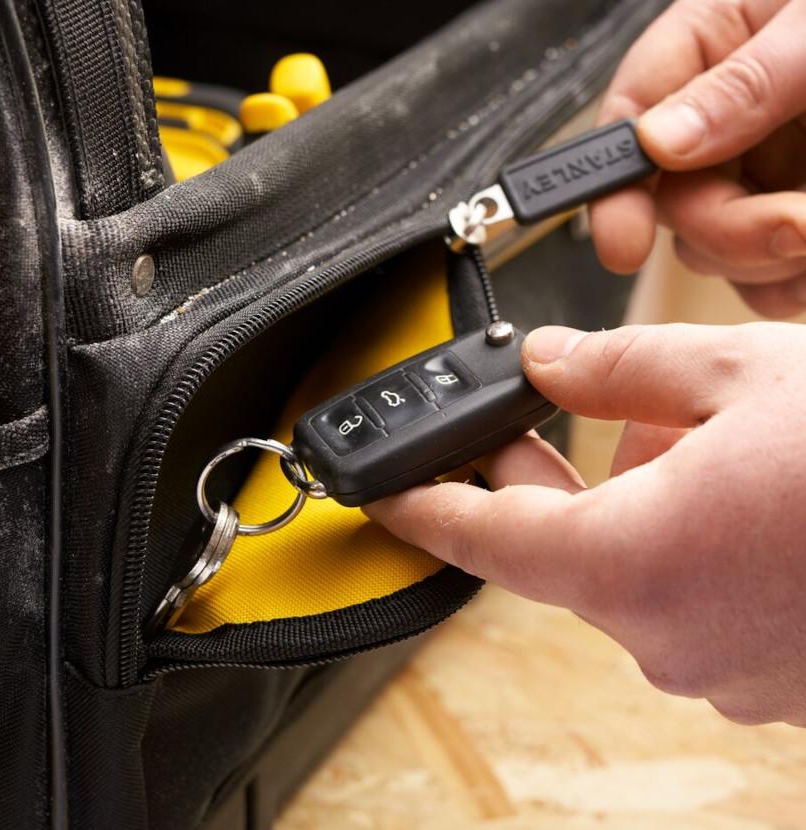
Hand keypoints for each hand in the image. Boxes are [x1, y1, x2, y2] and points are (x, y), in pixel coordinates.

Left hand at [365, 323, 805, 725]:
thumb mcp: (741, 375)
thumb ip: (622, 367)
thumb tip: (554, 363)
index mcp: (633, 566)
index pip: (482, 538)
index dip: (422, 509)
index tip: (383, 499)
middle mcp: (669, 641)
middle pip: (560, 550)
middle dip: (548, 481)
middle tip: (537, 422)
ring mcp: (725, 675)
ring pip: (634, 575)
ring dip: (633, 507)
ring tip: (687, 439)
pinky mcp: (772, 685)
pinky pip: (691, 607)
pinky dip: (688, 551)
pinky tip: (730, 498)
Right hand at [591, 0, 805, 317]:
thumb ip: (743, 84)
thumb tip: (660, 142)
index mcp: (715, 48)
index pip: (629, 122)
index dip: (613, 189)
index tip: (623, 243)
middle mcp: (729, 122)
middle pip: (676, 206)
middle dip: (731, 229)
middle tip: (797, 226)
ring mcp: (766, 175)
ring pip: (720, 253)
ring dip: (772, 257)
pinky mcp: (803, 219)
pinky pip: (775, 279)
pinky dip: (801, 278)